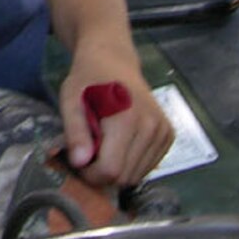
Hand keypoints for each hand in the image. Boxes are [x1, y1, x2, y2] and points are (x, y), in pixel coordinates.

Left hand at [59, 51, 172, 188]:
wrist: (114, 62)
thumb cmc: (88, 80)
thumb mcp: (70, 101)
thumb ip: (75, 133)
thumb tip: (80, 162)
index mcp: (126, 119)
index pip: (111, 170)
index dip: (91, 174)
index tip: (80, 161)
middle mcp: (151, 127)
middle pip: (125, 177)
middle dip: (103, 173)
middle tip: (90, 152)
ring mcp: (163, 131)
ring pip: (137, 176)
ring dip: (118, 169)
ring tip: (105, 145)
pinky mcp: (168, 135)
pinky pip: (148, 167)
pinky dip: (132, 163)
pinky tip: (121, 144)